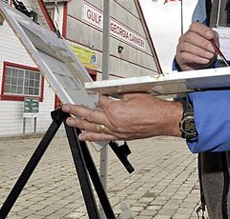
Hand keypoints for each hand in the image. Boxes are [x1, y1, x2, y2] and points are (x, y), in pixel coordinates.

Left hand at [62, 93, 182, 141]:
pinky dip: (92, 137)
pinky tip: (85, 136)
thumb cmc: (153, 107)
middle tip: (66, 109)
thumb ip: (117, 93)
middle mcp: (113, 122)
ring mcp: (116, 131)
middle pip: (90, 116)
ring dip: (80, 125)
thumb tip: (109, 92)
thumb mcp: (132, 93)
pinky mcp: (121, 136)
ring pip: (93, 129)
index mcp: (114, 109)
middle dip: (76, 112)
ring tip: (70, 123)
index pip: (99, 100)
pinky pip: (103, 137)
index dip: (97, 96)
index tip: (94, 93)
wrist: (163, 120)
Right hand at [175, 22, 217, 70]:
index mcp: (193, 31)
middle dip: (204, 43)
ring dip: (201, 52)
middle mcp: (185, 38)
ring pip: (187, 46)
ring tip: (210, 56)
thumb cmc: (205, 52)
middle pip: (190, 36)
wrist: (199, 66)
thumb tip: (213, 36)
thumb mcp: (213, 43)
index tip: (211, 36)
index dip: (203, 30)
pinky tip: (204, 60)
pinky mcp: (180, 57)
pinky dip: (197, 58)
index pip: (195, 26)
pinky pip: (186, 56)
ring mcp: (181, 47)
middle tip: (212, 49)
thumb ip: (214, 37)